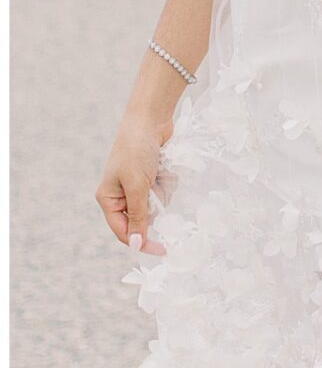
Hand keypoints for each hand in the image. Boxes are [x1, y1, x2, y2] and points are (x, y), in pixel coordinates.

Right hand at [96, 110, 172, 255]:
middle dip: (155, 206)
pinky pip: (164, 190)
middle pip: (142, 219)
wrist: (151, 118)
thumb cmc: (137, 150)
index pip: (124, 232)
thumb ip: (138, 215)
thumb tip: (136, 244)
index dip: (141, 242)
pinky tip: (165, 166)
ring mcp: (137, 186)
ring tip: (160, 170)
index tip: (163, 249)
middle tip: (159, 188)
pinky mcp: (152, 177)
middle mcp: (121, 196)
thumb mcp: (136, 185)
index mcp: (108, 199)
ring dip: (163, 189)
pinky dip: (168, 180)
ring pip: (157, 205)